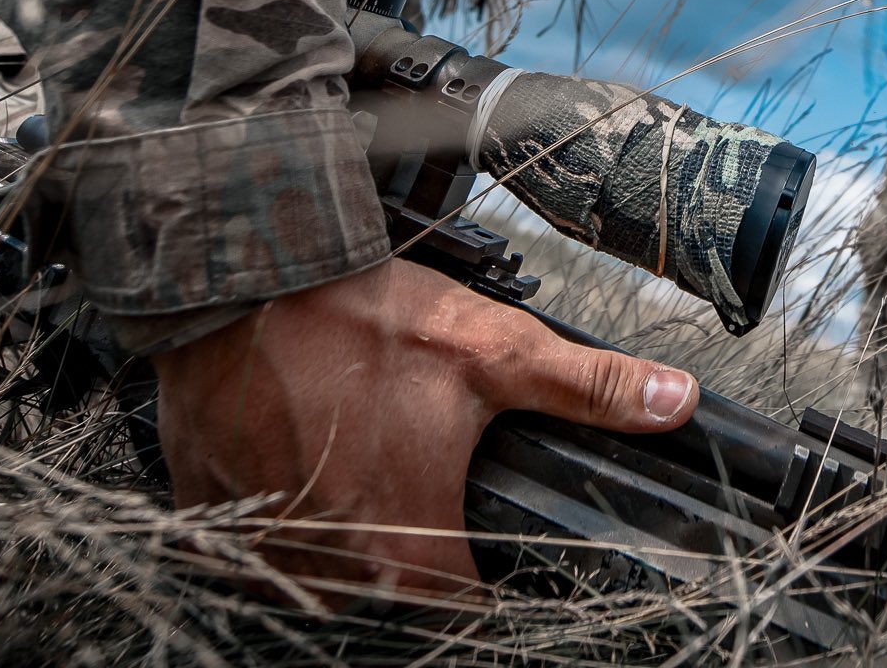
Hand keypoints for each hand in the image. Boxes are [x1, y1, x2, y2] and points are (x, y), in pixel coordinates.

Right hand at [151, 258, 699, 604]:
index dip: (485, 572)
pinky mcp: (210, 516)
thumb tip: (677, 403)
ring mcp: (263, 551)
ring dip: (343, 528)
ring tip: (356, 452)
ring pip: (323, 569)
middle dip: (412, 539)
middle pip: (392, 589)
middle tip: (412, 465)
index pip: (467, 607)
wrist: (235, 280)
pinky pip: (258, 539)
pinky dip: (282, 507)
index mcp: (407, 554)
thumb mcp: (492, 350)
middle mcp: (332, 574)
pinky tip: (297, 449)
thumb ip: (587, 389)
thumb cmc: (359, 320)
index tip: (479, 525)